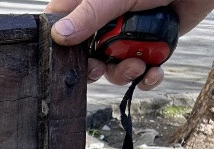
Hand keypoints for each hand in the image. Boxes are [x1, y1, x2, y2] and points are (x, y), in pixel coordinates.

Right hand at [44, 1, 213, 90]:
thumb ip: (89, 15)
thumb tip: (59, 36)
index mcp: (91, 4)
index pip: (62, 24)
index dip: (61, 45)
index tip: (68, 60)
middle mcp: (106, 21)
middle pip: (87, 55)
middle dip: (96, 68)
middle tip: (100, 68)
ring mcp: (127, 35)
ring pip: (113, 68)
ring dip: (125, 73)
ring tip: (139, 64)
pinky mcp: (149, 48)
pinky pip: (140, 72)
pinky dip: (147, 78)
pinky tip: (154, 72)